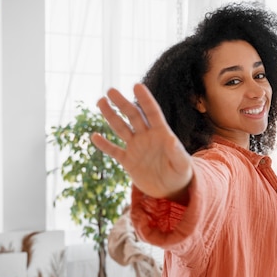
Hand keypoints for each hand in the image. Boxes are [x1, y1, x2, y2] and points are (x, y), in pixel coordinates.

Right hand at [91, 84, 192, 202]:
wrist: (171, 190)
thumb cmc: (181, 174)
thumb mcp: (182, 165)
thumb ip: (177, 153)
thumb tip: (171, 140)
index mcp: (162, 134)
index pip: (152, 113)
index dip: (145, 100)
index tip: (136, 85)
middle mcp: (147, 137)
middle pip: (133, 116)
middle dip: (122, 104)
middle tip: (110, 91)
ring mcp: (136, 148)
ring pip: (121, 128)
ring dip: (111, 116)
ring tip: (101, 102)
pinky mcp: (128, 161)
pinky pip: (114, 151)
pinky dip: (104, 145)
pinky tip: (95, 136)